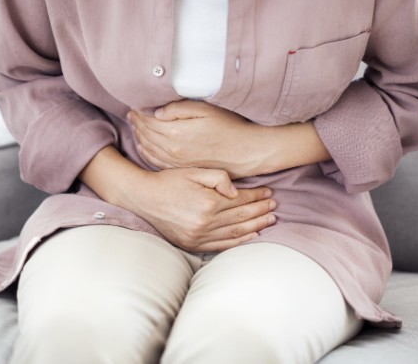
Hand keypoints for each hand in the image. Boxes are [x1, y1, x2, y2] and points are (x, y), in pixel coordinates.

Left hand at [128, 101, 261, 177]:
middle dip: (136, 123)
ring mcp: (177, 161)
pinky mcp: (183, 168)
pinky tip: (143, 147)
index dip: (139, 112)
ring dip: (140, 137)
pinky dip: (147, 153)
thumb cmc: (230, 127)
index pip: (149, 121)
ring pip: (149, 148)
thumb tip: (156, 112)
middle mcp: (174, 150)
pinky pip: (157, 162)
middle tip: (130, 114)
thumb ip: (179, 109)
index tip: (134, 105)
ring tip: (135, 126)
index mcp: (177, 133)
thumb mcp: (206, 110)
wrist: (247, 152)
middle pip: (146, 134)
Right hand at [130, 167, 276, 251]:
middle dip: (261, 211)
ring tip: (270, 220)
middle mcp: (205, 222)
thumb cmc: (169, 181)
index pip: (240, 200)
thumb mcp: (193, 171)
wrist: (143, 198)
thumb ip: (218, 177)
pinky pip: (221, 245)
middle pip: (242, 217)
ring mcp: (199, 236)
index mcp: (208, 202)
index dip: (257, 196)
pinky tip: (252, 236)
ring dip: (256, 226)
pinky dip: (239, 242)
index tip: (268, 192)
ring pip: (235, 232)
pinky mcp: (192, 244)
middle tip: (274, 207)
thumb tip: (236, 191)